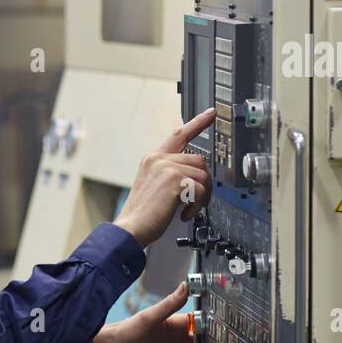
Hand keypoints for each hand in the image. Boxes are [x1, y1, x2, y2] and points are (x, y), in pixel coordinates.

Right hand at [114, 109, 214, 247]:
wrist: (130, 229)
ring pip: (203, 175)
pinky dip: (197, 206)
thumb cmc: (142, 214)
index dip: (197, 123)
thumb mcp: (153, 187)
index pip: (178, 135)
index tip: (211, 114)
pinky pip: (201, 190)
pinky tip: (184, 214)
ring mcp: (166, 168)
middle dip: (204, 182)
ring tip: (188, 209)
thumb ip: (170, 175)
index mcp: (153, 159)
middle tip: (197, 201)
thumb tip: (195, 176)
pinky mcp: (175, 180)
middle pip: (199, 161)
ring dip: (202, 196)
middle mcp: (159, 159)